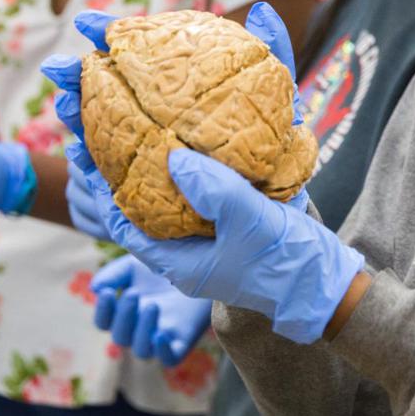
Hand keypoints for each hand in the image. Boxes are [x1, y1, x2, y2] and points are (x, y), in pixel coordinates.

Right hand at [38, 0, 301, 190]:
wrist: (278, 246)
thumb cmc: (280, 174)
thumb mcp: (282, 110)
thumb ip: (274, 56)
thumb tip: (264, 11)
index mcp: (179, 100)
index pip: (138, 60)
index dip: (112, 37)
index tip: (89, 21)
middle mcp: (156, 130)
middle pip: (106, 94)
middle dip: (78, 77)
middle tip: (60, 67)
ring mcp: (144, 169)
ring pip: (98, 137)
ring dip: (76, 116)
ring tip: (67, 103)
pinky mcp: (137, 212)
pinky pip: (105, 188)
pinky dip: (89, 170)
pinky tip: (79, 153)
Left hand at [73, 147, 362, 344]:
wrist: (325, 284)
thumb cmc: (285, 260)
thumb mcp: (247, 219)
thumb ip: (211, 188)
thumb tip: (171, 156)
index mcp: (179, 263)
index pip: (124, 226)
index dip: (104, 191)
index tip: (89, 154)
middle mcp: (186, 255)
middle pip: (142, 211)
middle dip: (123, 175)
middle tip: (108, 134)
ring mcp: (207, 243)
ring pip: (169, 204)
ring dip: (155, 171)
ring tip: (142, 131)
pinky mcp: (229, 230)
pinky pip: (197, 201)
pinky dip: (188, 175)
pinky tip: (190, 147)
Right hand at [91, 255, 212, 365]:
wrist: (199, 267)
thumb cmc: (162, 268)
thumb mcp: (134, 265)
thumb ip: (113, 275)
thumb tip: (95, 289)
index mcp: (125, 314)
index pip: (104, 322)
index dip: (103, 311)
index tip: (108, 292)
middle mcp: (139, 330)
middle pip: (120, 338)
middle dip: (123, 316)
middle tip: (133, 294)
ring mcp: (160, 339)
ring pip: (142, 351)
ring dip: (142, 331)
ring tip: (152, 305)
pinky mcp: (182, 343)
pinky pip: (169, 359)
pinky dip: (163, 351)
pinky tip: (161, 334)